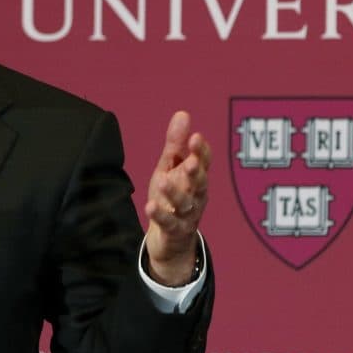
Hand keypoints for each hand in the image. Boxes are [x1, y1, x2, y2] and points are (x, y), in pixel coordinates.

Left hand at [144, 111, 209, 285]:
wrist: (171, 240)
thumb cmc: (171, 197)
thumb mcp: (170, 168)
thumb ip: (176, 143)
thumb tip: (183, 113)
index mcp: (196, 178)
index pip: (203, 162)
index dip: (201, 151)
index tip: (195, 137)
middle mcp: (196, 196)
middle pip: (200, 183)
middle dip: (197, 172)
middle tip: (192, 161)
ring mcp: (188, 215)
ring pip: (184, 203)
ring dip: (174, 192)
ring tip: (162, 181)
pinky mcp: (175, 231)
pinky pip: (169, 223)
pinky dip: (160, 215)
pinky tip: (149, 207)